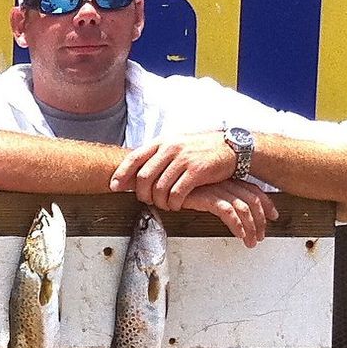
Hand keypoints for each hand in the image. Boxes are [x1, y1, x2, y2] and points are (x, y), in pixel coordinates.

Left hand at [111, 131, 237, 209]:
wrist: (232, 147)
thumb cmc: (200, 149)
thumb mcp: (176, 145)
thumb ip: (158, 155)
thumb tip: (136, 170)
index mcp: (162, 141)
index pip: (134, 157)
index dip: (121, 174)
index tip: (114, 187)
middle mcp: (171, 148)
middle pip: (144, 177)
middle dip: (142, 194)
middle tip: (146, 201)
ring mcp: (184, 159)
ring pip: (159, 188)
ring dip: (158, 201)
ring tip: (164, 205)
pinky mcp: (197, 171)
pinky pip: (177, 193)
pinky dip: (173, 203)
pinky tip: (176, 205)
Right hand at [182, 180, 278, 246]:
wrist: (159, 180)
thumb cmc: (174, 187)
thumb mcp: (199, 190)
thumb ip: (213, 195)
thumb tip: (226, 209)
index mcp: (225, 179)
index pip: (253, 191)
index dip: (266, 204)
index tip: (273, 216)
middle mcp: (224, 183)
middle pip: (253, 201)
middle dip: (261, 220)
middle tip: (261, 236)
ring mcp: (216, 189)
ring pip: (244, 208)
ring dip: (251, 227)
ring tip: (251, 242)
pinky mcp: (207, 197)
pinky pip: (228, 212)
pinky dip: (237, 224)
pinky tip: (239, 235)